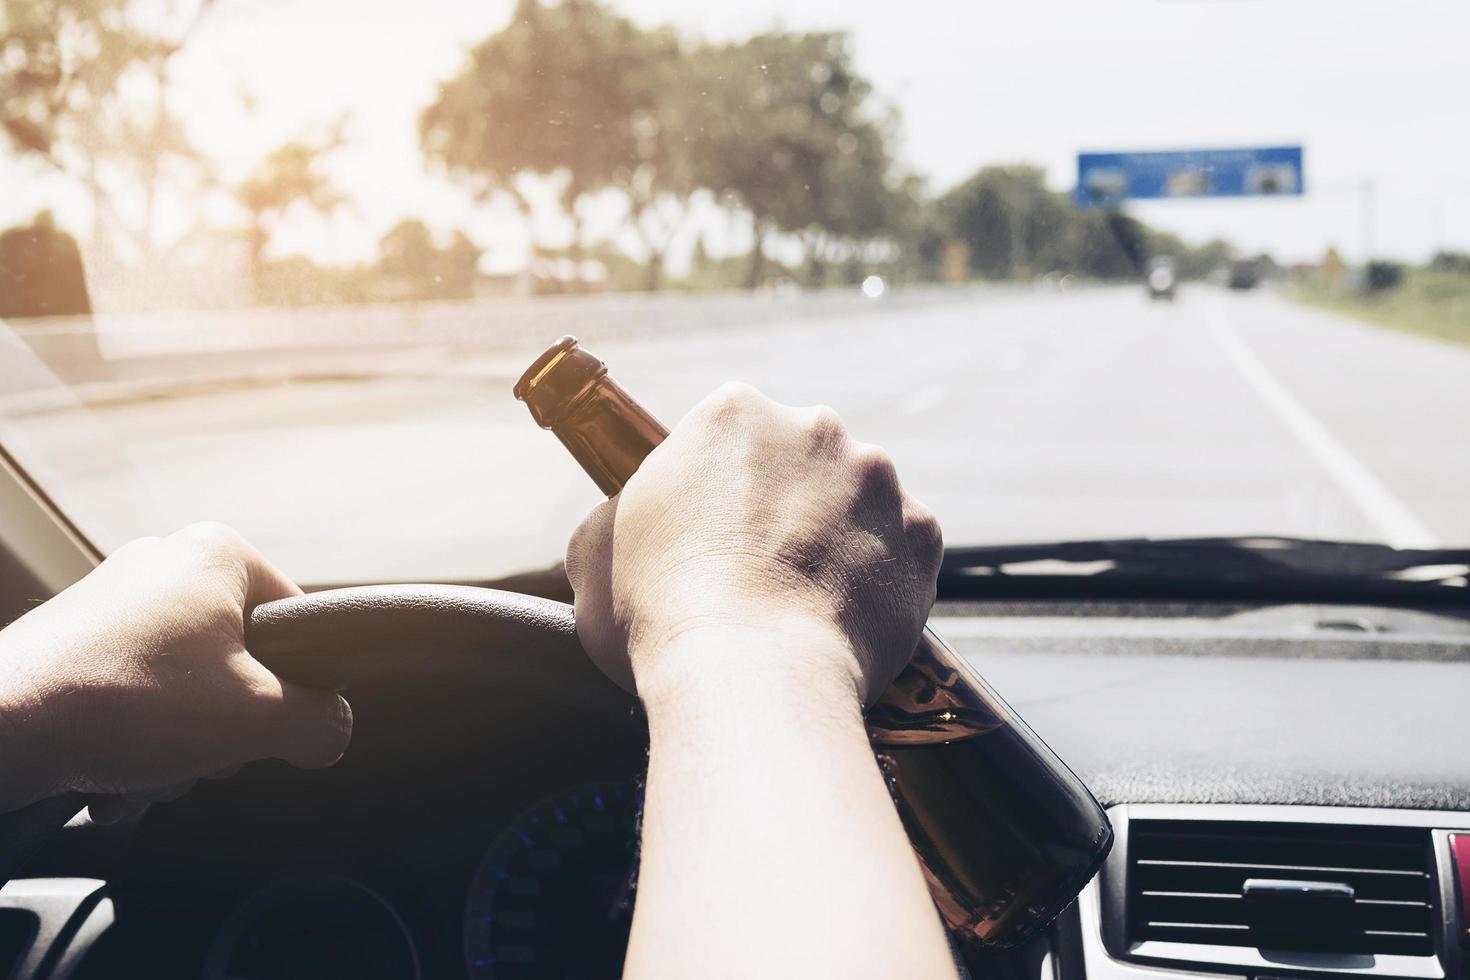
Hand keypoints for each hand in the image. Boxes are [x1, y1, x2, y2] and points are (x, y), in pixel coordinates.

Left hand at [0, 523, 351, 815]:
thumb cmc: (123, 703)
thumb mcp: (259, 719)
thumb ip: (322, 723)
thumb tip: (328, 733)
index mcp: (218, 554)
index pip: (300, 624)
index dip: (296, 687)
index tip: (266, 725)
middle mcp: (166, 561)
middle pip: (242, 663)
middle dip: (226, 728)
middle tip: (202, 752)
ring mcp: (114, 600)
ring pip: (188, 690)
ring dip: (179, 749)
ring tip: (148, 773)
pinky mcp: (73, 641)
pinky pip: (136, 697)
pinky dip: (135, 744)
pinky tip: (115, 780)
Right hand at [565, 382, 942, 705]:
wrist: (752, 674)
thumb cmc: (661, 611)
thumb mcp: (595, 549)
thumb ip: (619, 515)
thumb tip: (624, 524)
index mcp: (733, 412)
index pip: (728, 434)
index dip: (716, 485)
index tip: (712, 527)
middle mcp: (817, 427)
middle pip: (800, 460)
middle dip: (784, 504)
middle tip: (757, 568)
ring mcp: (879, 481)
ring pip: (858, 502)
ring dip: (838, 537)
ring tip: (804, 601)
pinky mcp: (922, 537)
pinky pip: (903, 552)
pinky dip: (882, 579)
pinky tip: (844, 618)